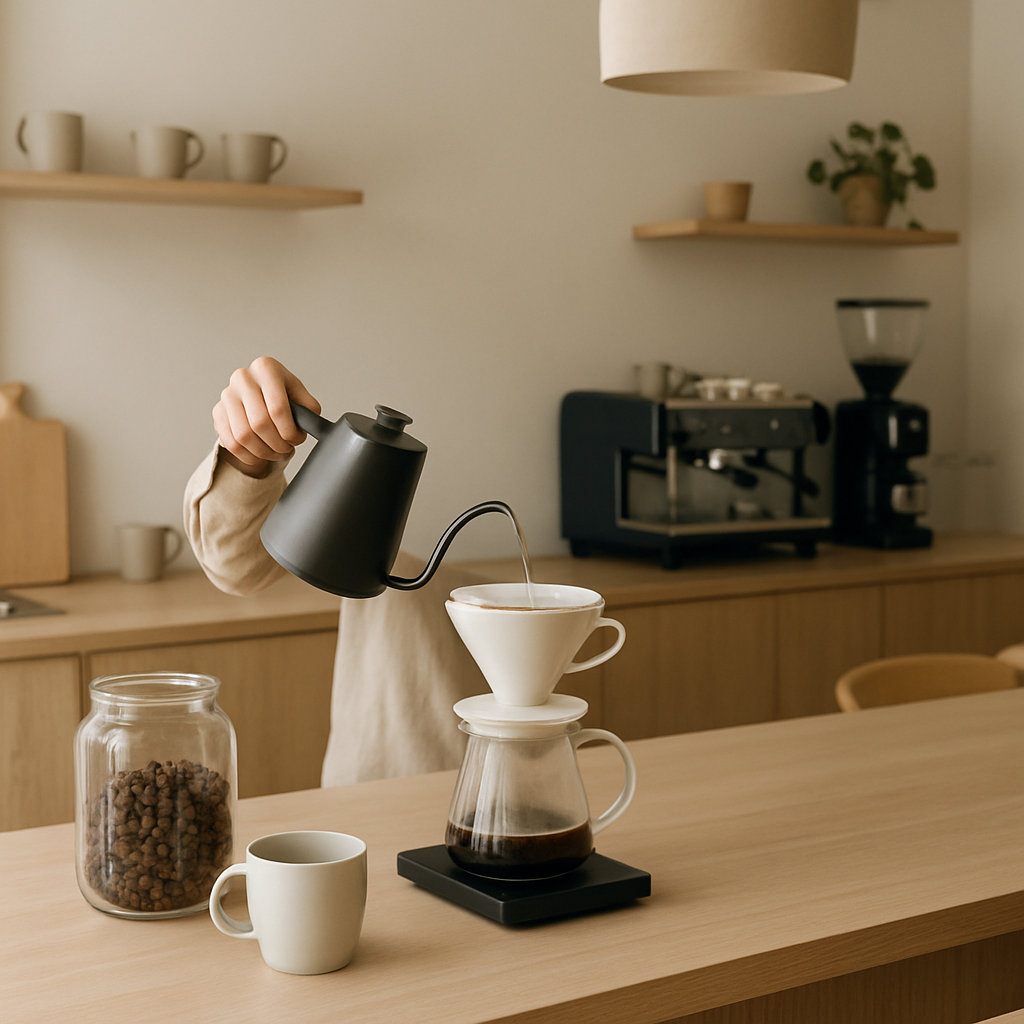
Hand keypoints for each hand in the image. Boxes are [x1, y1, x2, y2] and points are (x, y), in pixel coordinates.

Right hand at [212, 356, 320, 476]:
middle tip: (287, 449)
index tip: (296, 439)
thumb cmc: (282, 394)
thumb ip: (308, 408)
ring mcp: (227, 395)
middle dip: (277, 444)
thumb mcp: (300, 395)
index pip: (278, 408)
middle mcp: (243, 378)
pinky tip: (260, 455)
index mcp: (266, 368)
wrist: (259, 393)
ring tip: (275, 452)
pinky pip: (231, 443)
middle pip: (260, 423)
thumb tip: (309, 423)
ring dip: (263, 452)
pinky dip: (248, 455)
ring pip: (244, 436)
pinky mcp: (217, 412)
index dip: (289, 431)